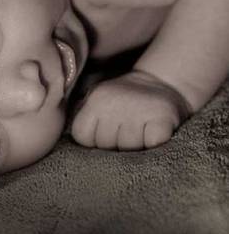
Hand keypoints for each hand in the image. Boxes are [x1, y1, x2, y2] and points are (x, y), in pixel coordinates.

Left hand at [71, 69, 190, 149]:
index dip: (94, 141)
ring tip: (140, 129)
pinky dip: (154, 143)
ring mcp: (139, 110)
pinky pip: (152, 145)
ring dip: (136, 146)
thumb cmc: (123, 102)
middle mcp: (114, 103)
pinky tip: (153, 131)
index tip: (106, 130)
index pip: (82, 138)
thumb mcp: (97, 102)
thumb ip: (84, 121)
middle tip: (126, 128)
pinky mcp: (163, 119)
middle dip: (115, 145)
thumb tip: (70, 149)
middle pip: (105, 146)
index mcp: (96, 100)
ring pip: (129, 150)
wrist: (161, 83)